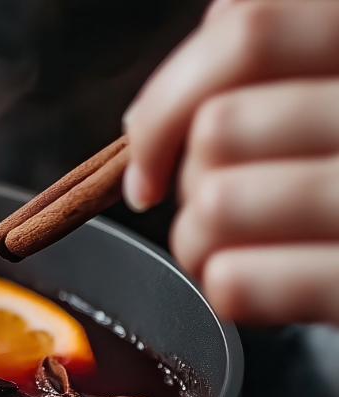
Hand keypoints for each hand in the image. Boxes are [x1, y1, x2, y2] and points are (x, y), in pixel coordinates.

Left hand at [123, 0, 338, 324]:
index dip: (170, 95)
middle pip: (221, 127)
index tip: (154, 148)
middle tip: (216, 203)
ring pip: (218, 204)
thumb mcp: (338, 82)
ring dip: (197, 237)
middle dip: (190, 178)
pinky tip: (256, 284)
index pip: (248, 33)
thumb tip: (186, 82)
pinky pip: (239, 282)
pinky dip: (226, 286)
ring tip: (231, 248)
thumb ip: (288, 50)